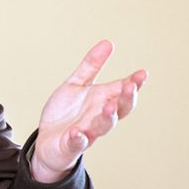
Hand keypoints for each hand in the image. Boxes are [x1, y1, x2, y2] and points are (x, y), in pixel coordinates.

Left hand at [30, 40, 146, 182]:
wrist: (46, 141)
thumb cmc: (66, 113)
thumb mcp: (77, 84)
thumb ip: (91, 66)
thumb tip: (108, 42)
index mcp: (102, 101)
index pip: (122, 91)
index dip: (133, 83)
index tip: (142, 73)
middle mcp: (98, 117)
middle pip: (119, 109)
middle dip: (126, 99)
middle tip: (130, 87)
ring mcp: (86, 132)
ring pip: (102, 127)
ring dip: (108, 118)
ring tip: (109, 107)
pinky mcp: (71, 145)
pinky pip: (77, 143)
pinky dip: (78, 139)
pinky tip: (77, 132)